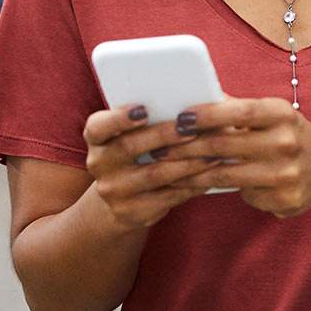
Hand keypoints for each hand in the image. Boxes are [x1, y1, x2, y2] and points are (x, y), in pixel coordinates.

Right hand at [82, 105, 221, 229]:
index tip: (144, 110)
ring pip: (154, 174)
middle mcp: (99, 163)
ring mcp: (112, 191)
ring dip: (187, 162)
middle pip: (129, 146)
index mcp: (97, 137)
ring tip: (213, 153)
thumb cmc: (137, 152)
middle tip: (193, 128)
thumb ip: (150, 116)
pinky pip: (165, 198)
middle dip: (164, 135)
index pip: (99, 126)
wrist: (121, 199)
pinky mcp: (130, 213)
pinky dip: (190, 186)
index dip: (119, 118)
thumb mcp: (131, 134)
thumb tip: (192, 98)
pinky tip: (209, 176)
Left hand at [162, 97, 310, 217]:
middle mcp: (286, 143)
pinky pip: (242, 195)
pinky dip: (221, 191)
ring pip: (226, 176)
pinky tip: (201, 187)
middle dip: (186, 147)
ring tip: (167, 169)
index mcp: (282, 114)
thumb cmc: (288, 134)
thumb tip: (195, 94)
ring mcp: (287, 175)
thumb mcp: (271, 114)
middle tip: (158, 147)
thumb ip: (236, 107)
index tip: (179, 116)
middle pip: (225, 146)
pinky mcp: (284, 201)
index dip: (207, 114)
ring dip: (192, 173)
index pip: (239, 111)